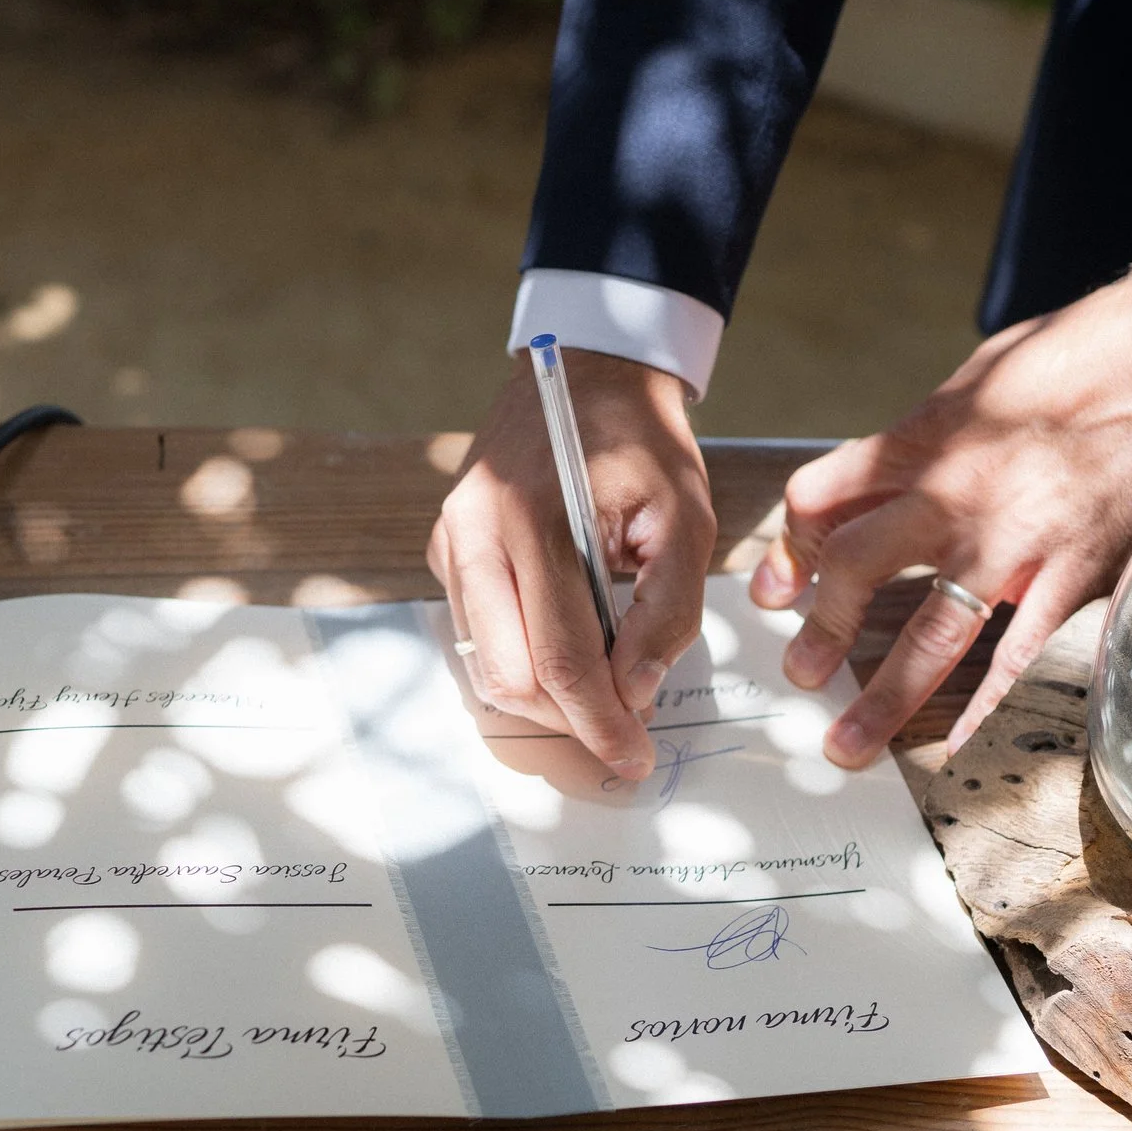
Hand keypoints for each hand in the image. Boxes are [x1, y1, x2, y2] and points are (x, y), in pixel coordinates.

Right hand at [429, 351, 714, 780]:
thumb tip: (636, 692)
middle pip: (512, 676)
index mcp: (537, 520)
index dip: (601, 721)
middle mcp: (476, 532)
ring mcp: (451, 540)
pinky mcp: (445, 547)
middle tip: (626, 729)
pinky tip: (569, 638)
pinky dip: (524, 656)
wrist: (586, 372)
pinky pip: (479, 632)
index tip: (636, 758)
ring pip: (486, 666)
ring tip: (604, 684)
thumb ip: (669, 608)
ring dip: (546, 694)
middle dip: (570, 719)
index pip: (561, 657)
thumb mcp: (686, 515)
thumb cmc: (643, 443)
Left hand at [749, 267, 1131, 767]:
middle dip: (819, 629)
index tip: (779, 588)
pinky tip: (957, 741)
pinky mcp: (1072, 572)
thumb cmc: (1072, 357)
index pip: (819, 498)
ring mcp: (1013, 542)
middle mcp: (954, 496)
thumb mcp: (972, 381)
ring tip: (846, 745)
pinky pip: (1018, 652)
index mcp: (921, 440)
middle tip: (800, 674)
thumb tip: (874, 483)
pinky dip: (986, 703)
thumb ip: (921, 439)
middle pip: (855, 568)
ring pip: (929, 633)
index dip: (789, 547)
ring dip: (882, 697)